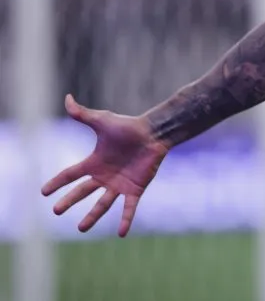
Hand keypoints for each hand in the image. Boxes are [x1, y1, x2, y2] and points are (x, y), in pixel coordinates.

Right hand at [41, 94, 169, 236]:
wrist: (153, 132)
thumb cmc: (128, 126)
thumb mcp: (102, 120)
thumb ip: (84, 114)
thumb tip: (67, 98)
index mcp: (95, 163)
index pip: (71, 174)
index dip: (57, 182)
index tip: (43, 192)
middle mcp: (105, 176)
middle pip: (83, 191)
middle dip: (69, 201)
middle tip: (57, 211)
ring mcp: (119, 184)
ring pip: (103, 204)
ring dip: (92, 216)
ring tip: (81, 229)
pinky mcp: (135, 188)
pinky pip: (129, 207)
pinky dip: (125, 220)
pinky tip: (121, 233)